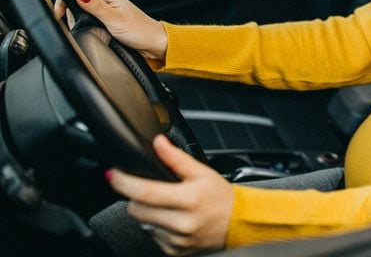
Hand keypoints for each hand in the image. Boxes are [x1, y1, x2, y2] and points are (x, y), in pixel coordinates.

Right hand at [54, 0, 167, 60]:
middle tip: (72, 23)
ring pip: (83, 13)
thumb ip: (96, 6)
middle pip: (78, 1)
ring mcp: (107, 12)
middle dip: (71, 11)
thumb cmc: (140, 31)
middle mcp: (107, 1)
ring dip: (79, 20)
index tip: (59, 11)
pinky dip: (86, 27)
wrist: (155, 45)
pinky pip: (90, 22)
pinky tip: (90, 33)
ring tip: (85, 29)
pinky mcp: (108, 23)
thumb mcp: (114, 19)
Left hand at [107, 135, 233, 255]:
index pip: (146, 192)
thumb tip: (158, 143)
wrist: (238, 224)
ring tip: (168, 206)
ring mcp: (177, 240)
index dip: (124, 182)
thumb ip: (176, 158)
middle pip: (137, 209)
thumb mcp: (202, 172)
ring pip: (143, 223)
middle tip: (152, 190)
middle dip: (137, 197)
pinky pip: (153, 236)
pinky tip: (173, 220)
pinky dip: (157, 226)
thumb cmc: (221, 197)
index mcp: (188, 200)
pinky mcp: (174, 251)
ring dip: (148, 213)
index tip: (113, 174)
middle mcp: (182, 223)